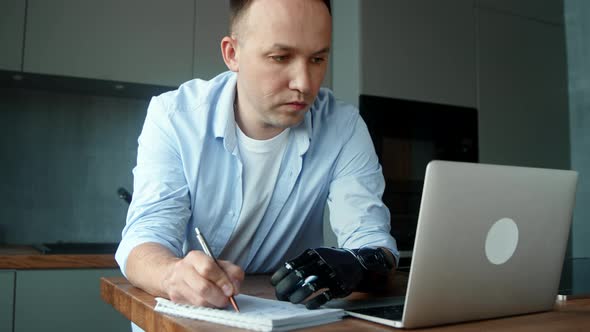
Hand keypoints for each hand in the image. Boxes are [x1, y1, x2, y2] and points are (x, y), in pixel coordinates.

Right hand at [161, 250, 244, 307]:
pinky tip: (210, 302)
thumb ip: (232, 271)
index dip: (222, 281)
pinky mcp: (175, 299)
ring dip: (214, 303)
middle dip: (219, 296)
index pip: (208, 268)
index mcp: (194, 257)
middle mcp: (183, 270)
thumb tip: (235, 287)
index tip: (231, 290)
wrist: (174, 273)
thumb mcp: (218, 264)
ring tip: (220, 300)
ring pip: (199, 301)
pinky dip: (207, 307)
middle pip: (203, 287)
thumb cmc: (201, 269)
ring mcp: (177, 285)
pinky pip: (195, 307)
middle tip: (228, 298)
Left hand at [270, 247, 393, 308]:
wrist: (356, 261)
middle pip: (298, 275)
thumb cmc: (329, 261)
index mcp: (313, 254)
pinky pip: (326, 296)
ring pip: (311, 286)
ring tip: (293, 301)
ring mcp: (332, 274)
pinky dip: (315, 302)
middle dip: (286, 287)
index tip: (274, 284)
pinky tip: (308, 306)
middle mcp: (322, 262)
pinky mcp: (340, 285)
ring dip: (299, 295)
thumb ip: (301, 264)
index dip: (280, 275)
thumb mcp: (316, 256)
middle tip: (280, 296)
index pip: (292, 264)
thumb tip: (281, 280)